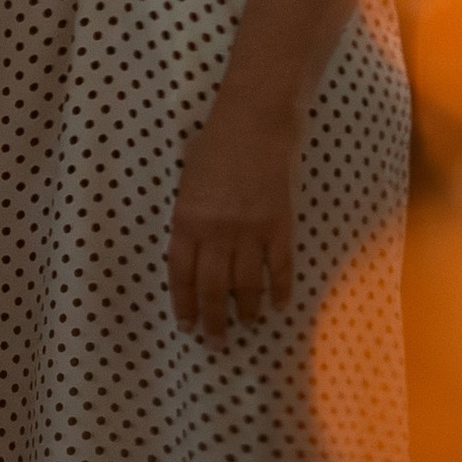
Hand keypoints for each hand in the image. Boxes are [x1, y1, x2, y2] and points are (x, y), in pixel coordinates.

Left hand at [168, 85, 302, 338]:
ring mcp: (250, 230)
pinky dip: (280, 291)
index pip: (181, 276)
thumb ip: (190, 218)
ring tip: (247, 325)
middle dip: (213, 321)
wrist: (257, 119)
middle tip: (216, 341)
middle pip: (213, 290)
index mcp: (187, 220)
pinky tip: (279, 305)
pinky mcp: (280, 225)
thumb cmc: (217, 142)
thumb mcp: (189, 181)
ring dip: (246, 312)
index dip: (184, 305)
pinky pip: (280, 268)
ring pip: (247, 287)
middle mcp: (216, 231)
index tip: (187, 325)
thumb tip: (192, 252)